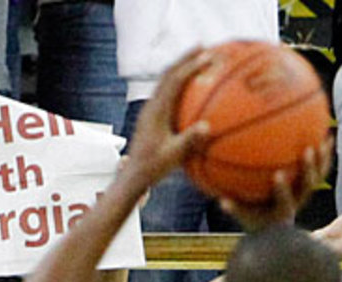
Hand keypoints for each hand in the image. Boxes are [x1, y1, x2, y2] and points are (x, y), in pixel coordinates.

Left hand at [123, 49, 212, 185]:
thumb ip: (189, 141)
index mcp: (156, 112)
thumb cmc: (153, 168)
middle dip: (185, 58)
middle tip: (203, 45)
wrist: (133, 175)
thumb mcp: (173, 156)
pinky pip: (167, 93)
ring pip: (165, 81)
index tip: (208, 56)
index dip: (191, 66)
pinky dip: (179, 83)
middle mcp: (151, 106)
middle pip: (168, 74)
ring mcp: (150, 110)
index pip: (174, 82)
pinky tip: (193, 86)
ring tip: (198, 58)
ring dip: (181, 67)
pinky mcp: (152, 116)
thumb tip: (206, 127)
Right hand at [220, 138, 332, 229]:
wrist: (274, 226)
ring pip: (319, 175)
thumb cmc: (255, 219)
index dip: (283, 188)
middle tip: (307, 150)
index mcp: (282, 210)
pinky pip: (320, 168)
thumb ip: (234, 208)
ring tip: (323, 139)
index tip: (278, 174)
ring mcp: (306, 192)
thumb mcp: (243, 216)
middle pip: (308, 186)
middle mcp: (298, 201)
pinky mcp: (311, 184)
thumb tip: (219, 199)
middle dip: (308, 168)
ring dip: (322, 158)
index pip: (284, 200)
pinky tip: (325, 133)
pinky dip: (324, 153)